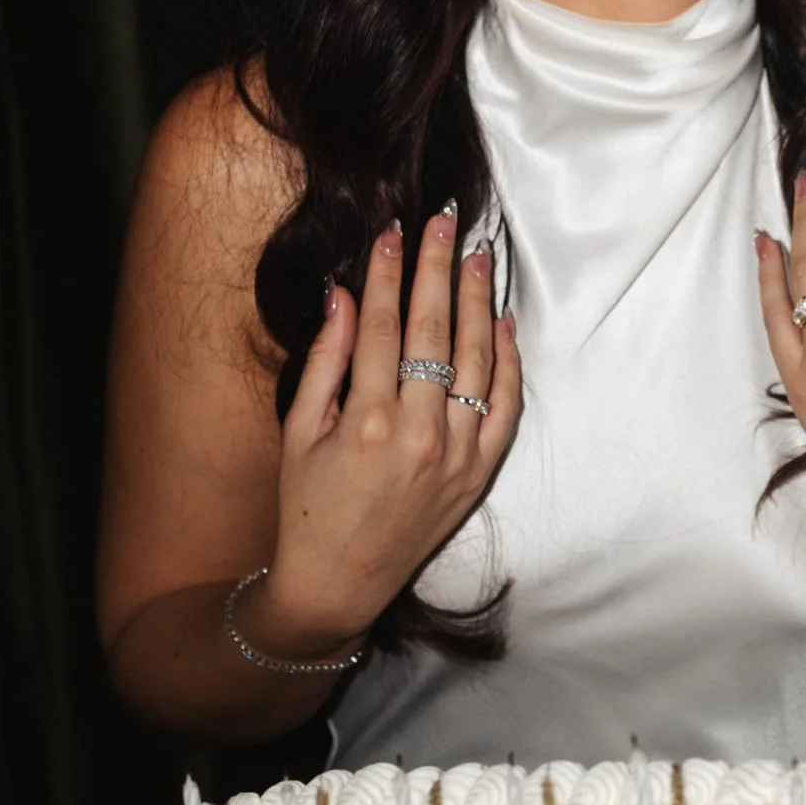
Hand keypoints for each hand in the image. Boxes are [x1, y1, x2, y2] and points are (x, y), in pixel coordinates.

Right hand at [244, 207, 522, 656]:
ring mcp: (456, 455)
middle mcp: (418, 434)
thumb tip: (344, 295)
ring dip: (478, 303)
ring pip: (476, 361)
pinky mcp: (478, 474)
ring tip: (478, 257)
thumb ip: (326, 360)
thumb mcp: (299, 430)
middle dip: (439, 270)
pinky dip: (506, 362)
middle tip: (446, 222)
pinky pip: (503, 407)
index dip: (389, 273)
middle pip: (435, 331)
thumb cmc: (308, 504)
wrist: (339, 581)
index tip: (393, 230)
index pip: (384, 326)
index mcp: (365, 420)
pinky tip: (500, 322)